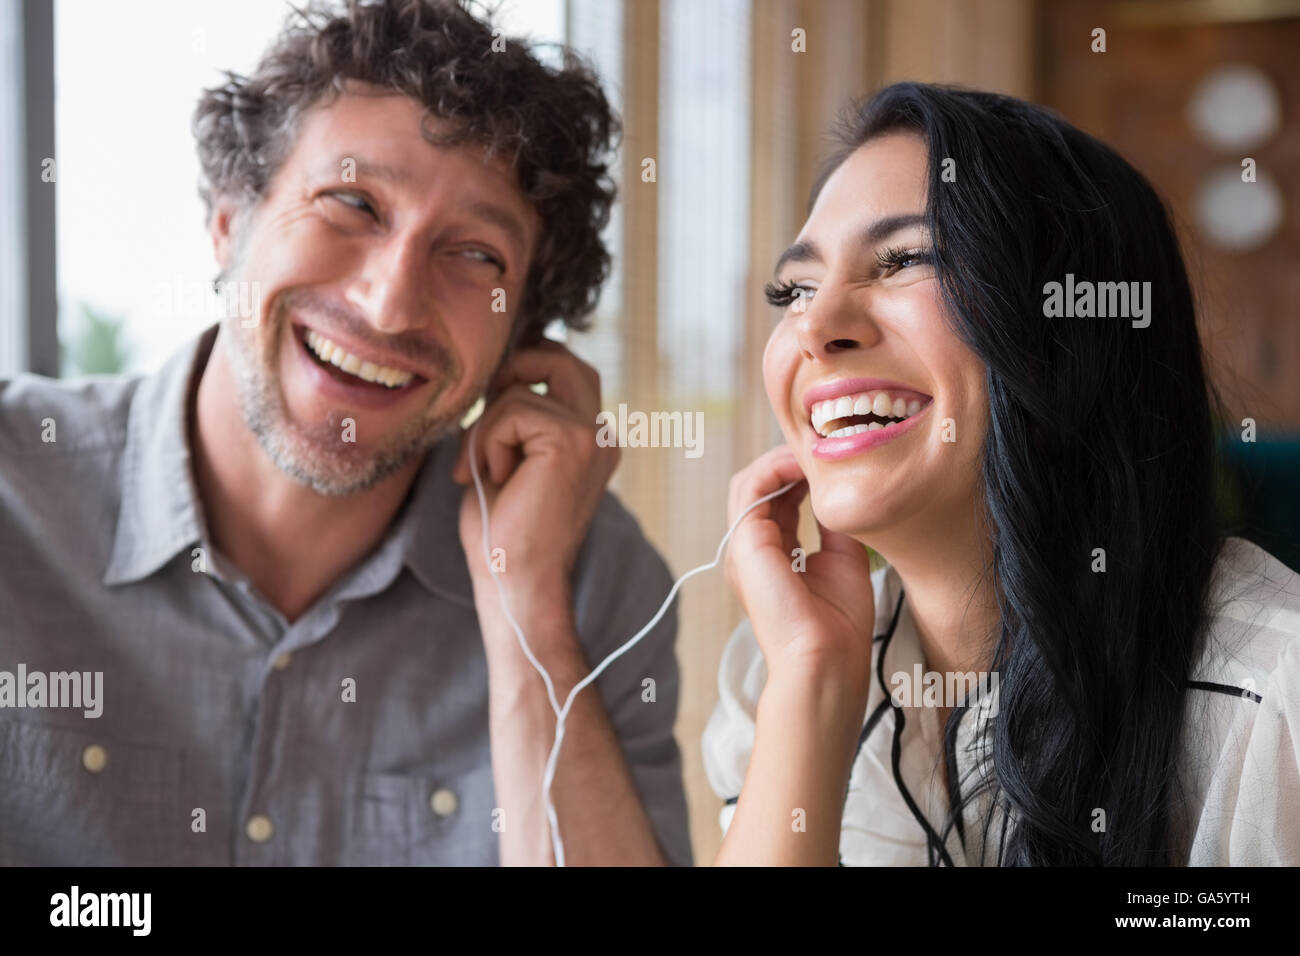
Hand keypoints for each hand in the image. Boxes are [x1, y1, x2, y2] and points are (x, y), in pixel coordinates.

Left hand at [452, 341, 618, 619]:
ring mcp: (592, 436)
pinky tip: (494, 478)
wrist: (515, 580)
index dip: (523, 373)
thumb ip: (514, 416)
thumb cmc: (503, 529)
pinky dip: (488, 441)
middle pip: (563, 359)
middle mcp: (601, 434)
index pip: (565, 372)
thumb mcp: (508, 457)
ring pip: (523, 388)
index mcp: (591, 440)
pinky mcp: (571, 440)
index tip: (489, 410)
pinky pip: (513, 410)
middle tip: (485, 414)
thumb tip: (496, 375)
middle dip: (515, 369)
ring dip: (487, 427)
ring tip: (483, 472)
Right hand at [725, 445, 875, 679]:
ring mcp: (743, 548)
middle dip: (788, 461)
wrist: (826, 660)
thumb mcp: (845, 559)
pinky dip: (775, 469)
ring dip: (781, 460)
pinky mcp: (745, 546)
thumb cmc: (838, 624)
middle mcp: (751, 551)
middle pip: (759, 486)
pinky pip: (751, 490)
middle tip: (822, 447)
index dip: (800, 473)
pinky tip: (805, 466)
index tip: (830, 459)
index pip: (777, 499)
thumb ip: (835, 525)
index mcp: (772, 557)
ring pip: (750, 482)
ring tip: (813, 452)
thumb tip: (837, 493)